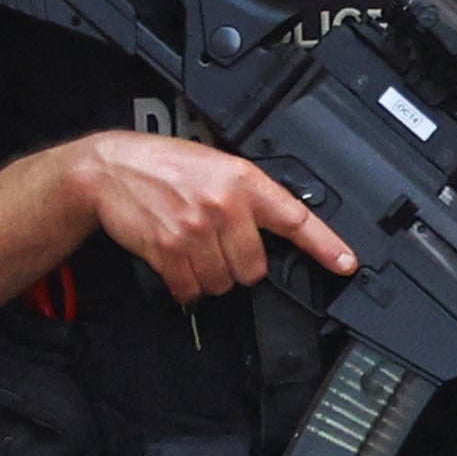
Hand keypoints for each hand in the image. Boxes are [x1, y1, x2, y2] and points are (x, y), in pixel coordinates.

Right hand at [72, 130, 354, 304]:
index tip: (345, 263)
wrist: (111, 168)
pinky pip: (190, 289)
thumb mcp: (217, 166)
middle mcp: (223, 205)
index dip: (325, 245)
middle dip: (238, 266)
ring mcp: (195, 229)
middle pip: (254, 269)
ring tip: (193, 247)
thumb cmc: (165, 166)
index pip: (295, 218)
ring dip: (209, 276)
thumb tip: (277, 229)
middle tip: (219, 246)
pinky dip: (185, 285)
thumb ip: (247, 196)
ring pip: (222, 283)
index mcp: (243, 181)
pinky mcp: (168, 249)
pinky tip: (176, 261)